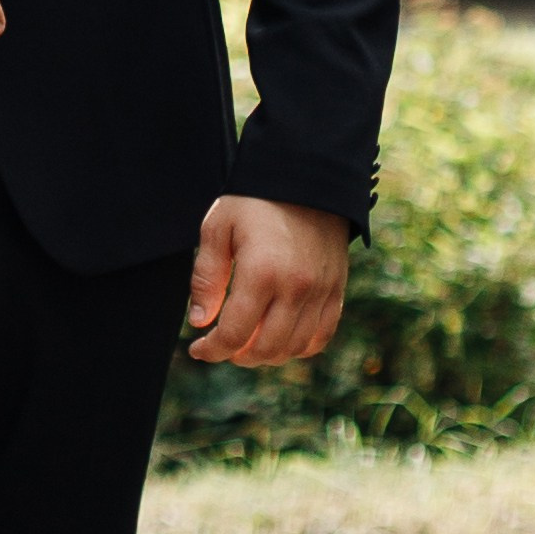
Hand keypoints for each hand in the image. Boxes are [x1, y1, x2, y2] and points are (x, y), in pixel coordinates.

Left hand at [186, 197, 348, 365]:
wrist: (307, 178)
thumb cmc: (255, 201)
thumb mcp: (218, 227)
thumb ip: (207, 277)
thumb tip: (201, 322)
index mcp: (262, 272)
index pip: (235, 334)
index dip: (212, 350)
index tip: (197, 349)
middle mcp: (296, 288)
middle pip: (265, 349)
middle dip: (236, 355)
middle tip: (220, 346)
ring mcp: (321, 292)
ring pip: (293, 348)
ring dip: (266, 355)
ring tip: (246, 344)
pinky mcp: (336, 290)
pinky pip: (321, 336)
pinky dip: (298, 347)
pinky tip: (279, 339)